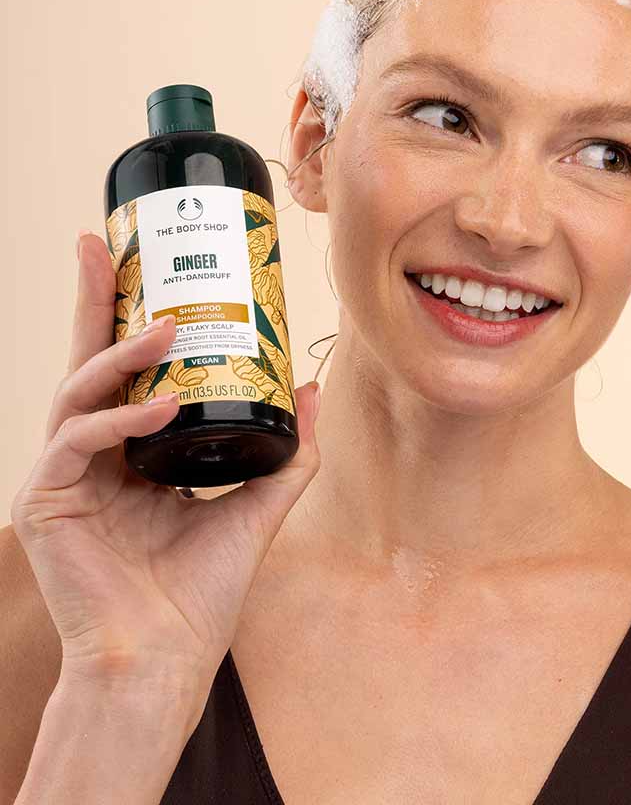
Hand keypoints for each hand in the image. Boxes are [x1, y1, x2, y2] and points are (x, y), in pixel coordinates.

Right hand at [11, 232, 321, 696]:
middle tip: (106, 246)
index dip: (128, 317)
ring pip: (79, 391)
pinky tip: (160, 407)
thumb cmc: (203, 589)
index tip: (141, 263)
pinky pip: (76, 442)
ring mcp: (66, 476)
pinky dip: (117, 420)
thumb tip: (313, 386)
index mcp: (133, 451)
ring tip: (166, 328)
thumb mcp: (257, 503)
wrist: (169, 655)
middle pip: (89, 361)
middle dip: (95, 300)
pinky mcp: (47, 502)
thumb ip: (290, 450)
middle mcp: (94, 454)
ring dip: (120, 355)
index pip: (127, 371)